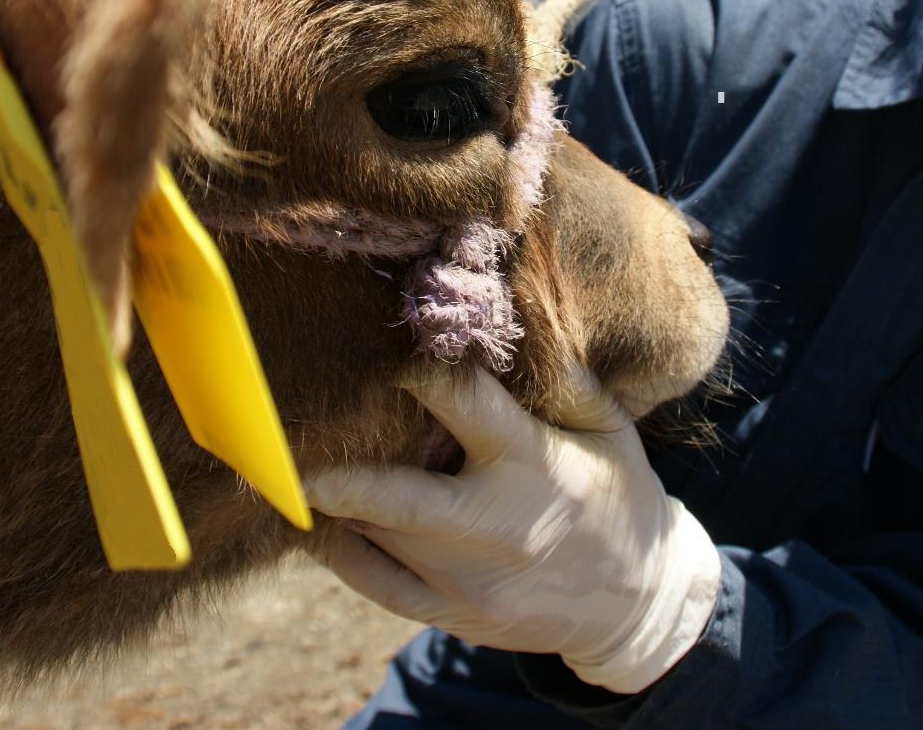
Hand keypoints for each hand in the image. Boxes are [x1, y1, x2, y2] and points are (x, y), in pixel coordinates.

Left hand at [305, 366, 720, 694]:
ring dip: (334, 501)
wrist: (636, 603)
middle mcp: (496, 524)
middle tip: (286, 434)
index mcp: (533, 463)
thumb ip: (564, 378)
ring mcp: (471, 579)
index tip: (376, 338)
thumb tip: (511, 309)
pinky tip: (314, 522)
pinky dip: (340, 554)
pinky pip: (378, 585)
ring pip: (378, 537)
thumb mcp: (610, 429)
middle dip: (341, 470)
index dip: (414, 367)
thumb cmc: (618, 495)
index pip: (461, 403)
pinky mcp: (454, 613)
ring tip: (291, 463)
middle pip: (398, 497)